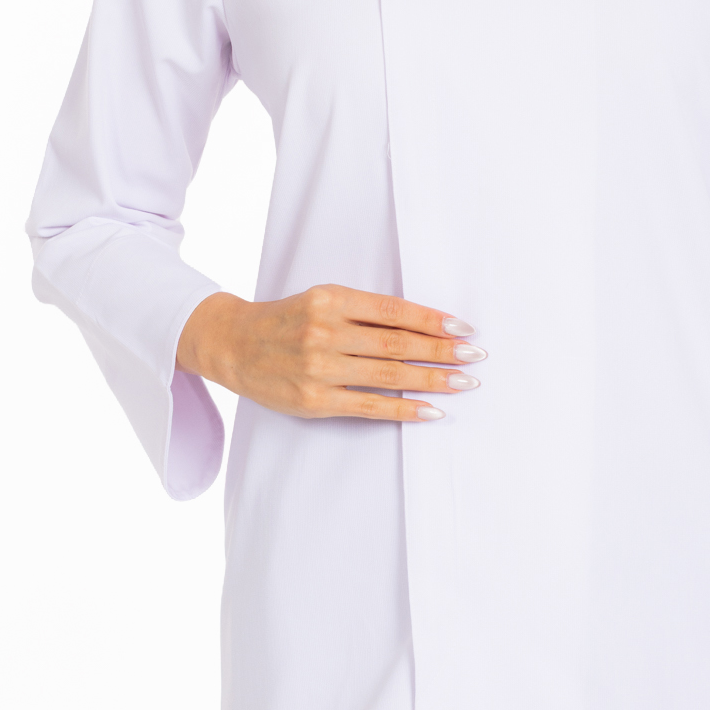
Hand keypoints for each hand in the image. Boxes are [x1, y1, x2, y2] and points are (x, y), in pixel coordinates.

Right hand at [175, 284, 485, 421]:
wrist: (234, 344)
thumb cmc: (287, 319)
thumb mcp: (321, 299)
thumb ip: (364, 311)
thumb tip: (422, 325)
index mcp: (330, 299)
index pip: (393, 311)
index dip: (432, 320)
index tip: (463, 327)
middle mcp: (324, 331)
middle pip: (397, 344)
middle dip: (442, 350)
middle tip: (475, 355)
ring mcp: (319, 368)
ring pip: (389, 375)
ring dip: (432, 379)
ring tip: (464, 381)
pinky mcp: (314, 400)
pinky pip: (369, 406)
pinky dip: (404, 409)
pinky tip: (431, 410)